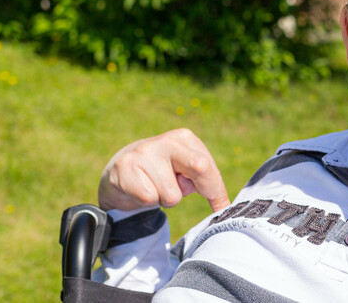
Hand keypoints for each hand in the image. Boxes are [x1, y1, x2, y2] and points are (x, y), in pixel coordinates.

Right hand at [98, 128, 230, 212]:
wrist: (120, 172)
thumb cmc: (162, 174)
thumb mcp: (185, 171)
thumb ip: (205, 181)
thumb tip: (227, 208)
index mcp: (185, 138)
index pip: (209, 167)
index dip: (216, 192)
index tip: (222, 209)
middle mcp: (167, 141)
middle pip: (199, 167)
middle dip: (193, 187)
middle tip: (179, 191)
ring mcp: (144, 152)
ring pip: (172, 196)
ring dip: (165, 199)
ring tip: (154, 187)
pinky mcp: (125, 167)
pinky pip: (149, 199)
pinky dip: (147, 201)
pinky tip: (140, 188)